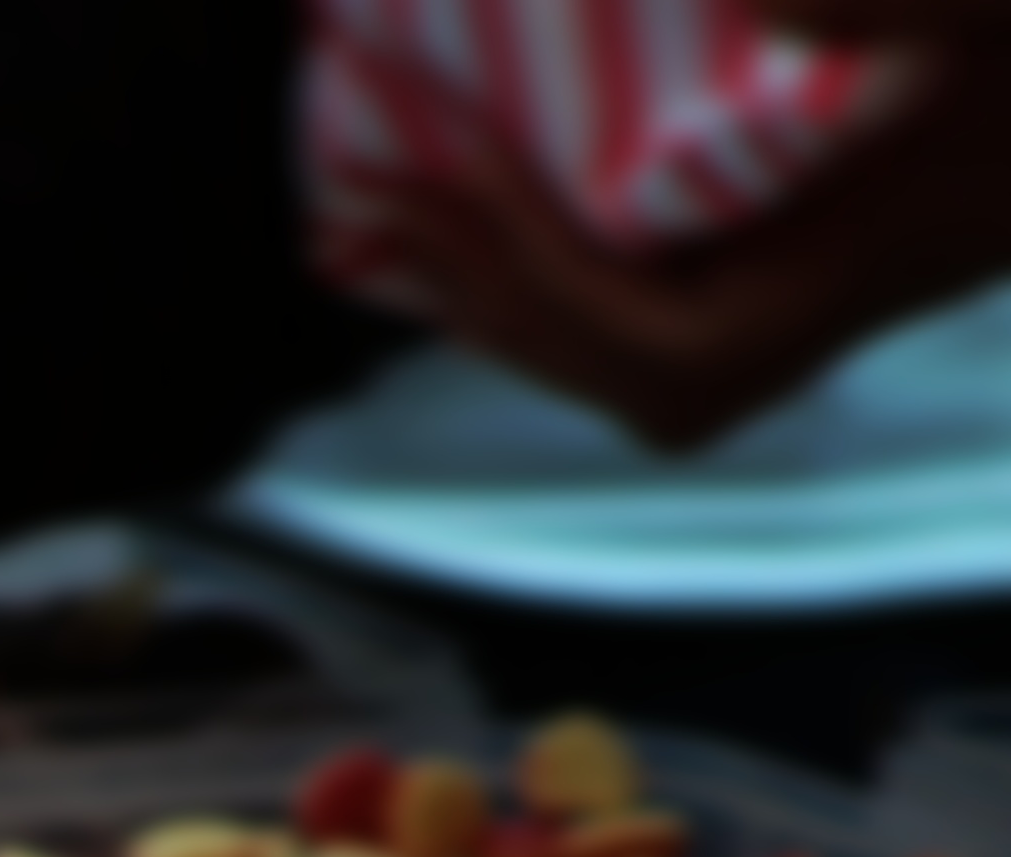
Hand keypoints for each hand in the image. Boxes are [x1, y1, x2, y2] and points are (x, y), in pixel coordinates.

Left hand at [372, 29, 1010, 448]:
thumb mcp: (991, 26)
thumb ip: (896, 10)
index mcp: (801, 307)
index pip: (622, 319)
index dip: (526, 248)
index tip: (459, 159)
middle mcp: (755, 361)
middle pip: (567, 349)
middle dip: (459, 269)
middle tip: (368, 186)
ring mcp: (739, 358)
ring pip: (567, 353)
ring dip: (467, 282)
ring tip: (376, 212)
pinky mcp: (728, 328)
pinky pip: (591, 333)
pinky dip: (516, 285)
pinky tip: (454, 232)